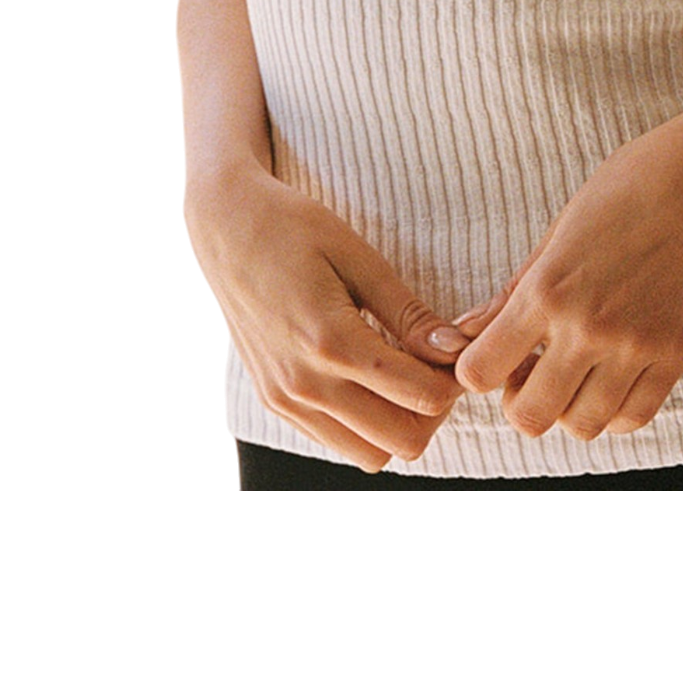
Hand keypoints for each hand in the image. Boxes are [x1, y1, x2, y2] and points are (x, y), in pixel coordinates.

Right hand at [183, 167, 474, 472]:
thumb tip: (455, 348)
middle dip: (433, 410)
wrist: (225, 227)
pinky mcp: (274, 402)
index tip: (457, 349)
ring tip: (404, 373)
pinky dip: (365, 425)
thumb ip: (407, 312)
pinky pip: (335, 442)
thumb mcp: (359, 257)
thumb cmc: (294, 228)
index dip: (453, 379)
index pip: (420, 397)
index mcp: (331, 341)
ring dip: (399, 424)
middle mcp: (305, 384)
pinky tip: (370, 378)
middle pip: (401, 441)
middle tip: (436, 365)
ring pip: (368, 455)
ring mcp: (286, 399)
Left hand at [452, 116, 682, 443]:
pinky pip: (635, 417)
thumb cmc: (630, 186)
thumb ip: (514, 289)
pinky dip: (616, 410)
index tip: (497, 353)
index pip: (479, 371)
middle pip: (530, 417)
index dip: (479, 370)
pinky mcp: (676, 355)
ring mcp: (635, 346)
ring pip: (583, 426)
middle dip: (521, 402)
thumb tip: (466, 329)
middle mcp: (587, 327)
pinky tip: (613, 376)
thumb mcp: (560, 227)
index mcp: (547, 288)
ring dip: (570, 408)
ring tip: (577, 371)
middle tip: (534, 370)